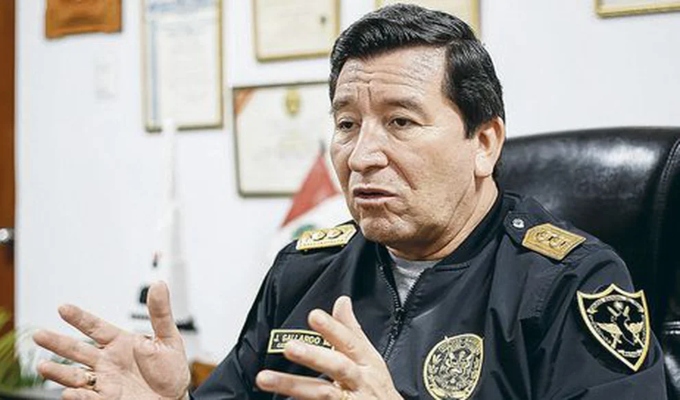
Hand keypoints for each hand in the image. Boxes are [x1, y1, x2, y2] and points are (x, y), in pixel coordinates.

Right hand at [33, 282, 190, 399]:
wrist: (174, 398)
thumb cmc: (170, 369)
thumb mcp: (168, 338)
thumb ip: (160, 313)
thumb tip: (159, 285)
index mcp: (120, 343)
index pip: (96, 328)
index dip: (80, 318)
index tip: (63, 307)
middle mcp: (108, 361)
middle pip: (77, 350)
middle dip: (57, 343)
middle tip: (38, 335)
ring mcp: (105, 381)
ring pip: (75, 375)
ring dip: (59, 372)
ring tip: (42, 366)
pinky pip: (90, 398)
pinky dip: (79, 397)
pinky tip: (68, 393)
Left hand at [255, 296, 401, 399]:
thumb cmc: (376, 388)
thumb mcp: (370, 358)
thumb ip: (351, 331)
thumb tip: (342, 302)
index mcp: (367, 363)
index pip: (350, 342)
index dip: (333, 329)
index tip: (314, 316)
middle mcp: (359, 382)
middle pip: (338, 368)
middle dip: (314, 356)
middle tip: (290, 347)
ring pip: (322, 395)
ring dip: (293, 386)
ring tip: (264, 378)